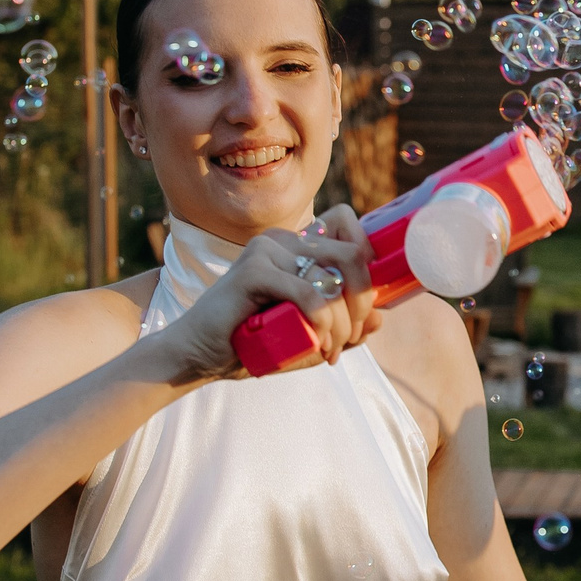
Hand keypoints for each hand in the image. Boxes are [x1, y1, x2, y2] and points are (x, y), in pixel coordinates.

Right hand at [150, 206, 380, 383]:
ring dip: (343, 322)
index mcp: (296, 245)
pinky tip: (318, 342)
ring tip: (330, 350)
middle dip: (363, 301)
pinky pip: (308, 293)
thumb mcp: (307, 335)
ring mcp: (266, 250)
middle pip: (351, 254)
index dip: (369, 261)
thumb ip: (342, 326)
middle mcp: (284, 240)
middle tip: (352, 336)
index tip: (366, 304)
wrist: (199, 355)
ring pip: (332, 279)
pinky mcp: (252, 270)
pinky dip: (322, 321)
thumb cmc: (251, 343)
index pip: (348, 225)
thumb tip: (381, 320)